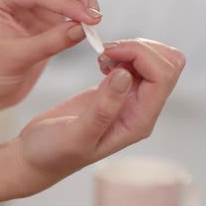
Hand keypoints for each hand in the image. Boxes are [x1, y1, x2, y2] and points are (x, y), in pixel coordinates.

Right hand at [0, 39, 185, 202]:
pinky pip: (138, 64)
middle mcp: (141, 110)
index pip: (162, 77)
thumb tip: (126, 75)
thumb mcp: (75, 135)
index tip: (106, 52)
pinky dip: (123, 54)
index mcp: (138, 122)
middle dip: (139, 49)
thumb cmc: (52, 152)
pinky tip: (100, 63)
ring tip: (101, 59)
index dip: (140, 55)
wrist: (37, 156)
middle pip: (168, 65)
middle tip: (105, 52)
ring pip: (156, 62)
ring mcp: (131, 100)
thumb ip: (102, 108)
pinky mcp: (118, 91)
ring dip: (131, 50)